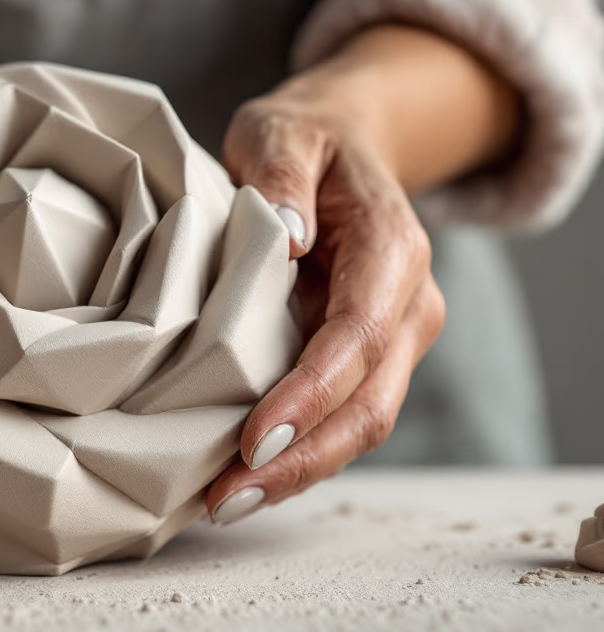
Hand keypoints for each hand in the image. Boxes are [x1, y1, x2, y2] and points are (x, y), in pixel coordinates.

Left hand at [203, 25, 517, 523]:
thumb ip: (281, 172)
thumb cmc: (305, 140)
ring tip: (224, 502)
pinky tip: (242, 479)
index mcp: (391, 248)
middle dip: (302, 459)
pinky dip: (297, 456)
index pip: (358, 335)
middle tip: (226, 496)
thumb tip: (285, 234)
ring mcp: (392, 338)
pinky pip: (339, 419)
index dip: (312, 394)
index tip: (257, 437)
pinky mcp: (363, 359)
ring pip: (361, 425)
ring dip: (298, 472)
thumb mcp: (281, 130)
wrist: (342, 145)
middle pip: (369, 403)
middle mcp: (407, 304)